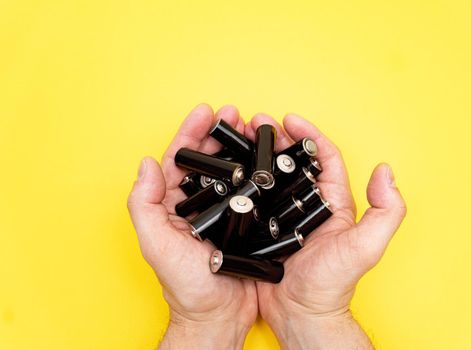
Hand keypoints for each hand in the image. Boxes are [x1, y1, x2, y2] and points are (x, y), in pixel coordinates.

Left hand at [127, 104, 257, 349]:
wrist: (218, 316)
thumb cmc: (185, 286)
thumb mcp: (157, 245)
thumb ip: (145, 205)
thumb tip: (147, 164)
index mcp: (174, 205)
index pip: (181, 160)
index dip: (192, 133)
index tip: (206, 111)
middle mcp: (199, 205)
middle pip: (210, 161)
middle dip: (222, 134)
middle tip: (237, 114)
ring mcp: (224, 213)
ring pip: (233, 172)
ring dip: (243, 149)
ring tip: (255, 130)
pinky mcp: (246, 223)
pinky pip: (253, 192)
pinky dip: (260, 174)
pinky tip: (270, 161)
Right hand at [245, 113, 406, 348]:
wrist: (301, 314)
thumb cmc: (332, 284)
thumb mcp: (366, 247)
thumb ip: (385, 211)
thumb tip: (386, 171)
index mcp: (333, 202)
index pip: (323, 158)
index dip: (309, 135)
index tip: (290, 119)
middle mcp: (308, 205)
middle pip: (292, 162)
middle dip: (276, 139)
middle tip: (256, 123)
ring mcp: (283, 216)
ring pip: (270, 177)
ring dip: (257, 156)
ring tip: (239, 139)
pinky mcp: (262, 229)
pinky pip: (252, 200)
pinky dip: (242, 183)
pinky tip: (229, 173)